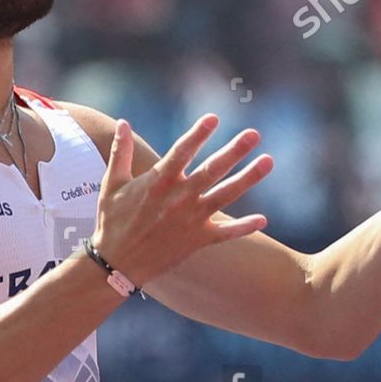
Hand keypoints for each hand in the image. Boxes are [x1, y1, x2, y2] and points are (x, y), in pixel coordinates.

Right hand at [91, 115, 271, 286]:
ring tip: (269, 161)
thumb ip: (120, 152)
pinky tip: (263, 220)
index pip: (183, 150)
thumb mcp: (112, 183)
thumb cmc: (112, 221)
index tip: (214, 118)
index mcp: (159, 181)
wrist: (116, 263)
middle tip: (254, 134)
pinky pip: (225, 234)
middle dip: (235, 150)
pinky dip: (244, 227)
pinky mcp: (197, 240)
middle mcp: (179, 198)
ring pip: (226, 194)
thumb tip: (123, 122)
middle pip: (213, 169)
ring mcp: (191, 219)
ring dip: (249, 177)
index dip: (199, 133)